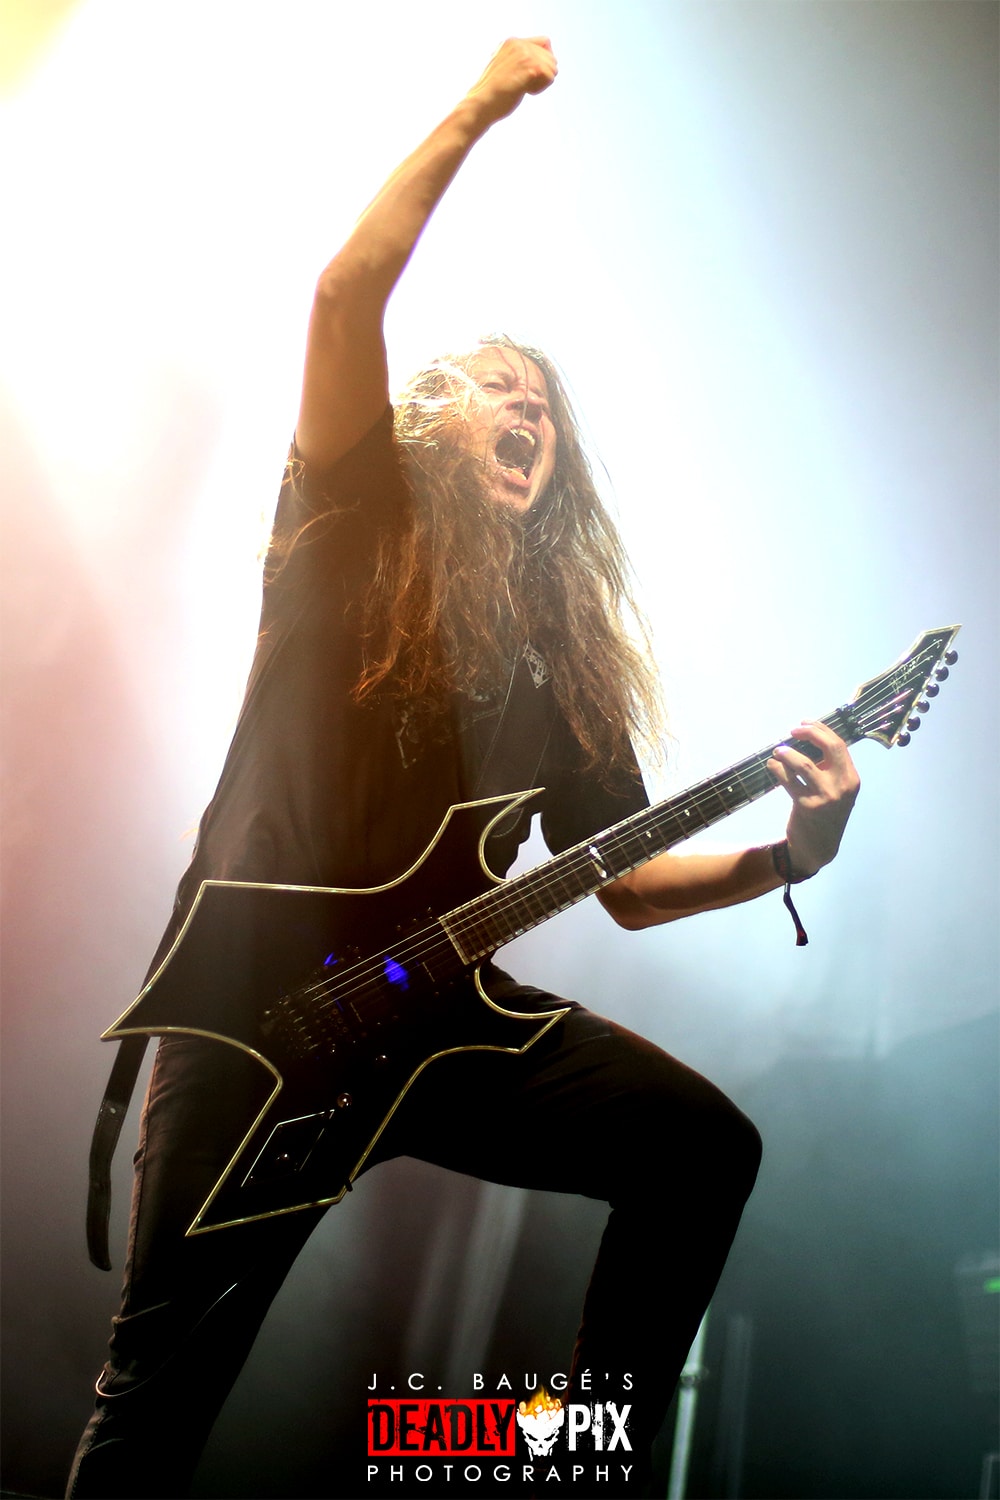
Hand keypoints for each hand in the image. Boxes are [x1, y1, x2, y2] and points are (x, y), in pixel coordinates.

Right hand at [465, 37, 557, 126]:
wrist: (480, 105)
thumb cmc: (492, 95)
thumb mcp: (506, 70)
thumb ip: (521, 61)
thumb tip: (549, 63)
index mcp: (511, 42)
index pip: (545, 43)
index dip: (543, 62)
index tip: (529, 76)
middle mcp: (519, 43)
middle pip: (552, 57)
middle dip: (542, 74)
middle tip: (523, 84)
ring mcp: (525, 54)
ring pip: (552, 68)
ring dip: (541, 83)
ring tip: (522, 88)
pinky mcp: (530, 67)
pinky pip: (550, 77)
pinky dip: (540, 89)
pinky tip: (524, 91)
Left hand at [768, 722, 859, 878]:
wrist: (818, 847)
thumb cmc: (826, 814)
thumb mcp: (837, 791)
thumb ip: (829, 769)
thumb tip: (808, 739)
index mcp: (852, 779)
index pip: (839, 745)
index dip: (820, 730)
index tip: (804, 723)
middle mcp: (842, 786)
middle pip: (828, 748)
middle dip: (809, 733)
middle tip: (792, 730)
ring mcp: (825, 796)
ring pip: (803, 764)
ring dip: (787, 753)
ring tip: (778, 751)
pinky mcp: (806, 805)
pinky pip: (788, 780)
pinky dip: (777, 769)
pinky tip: (772, 765)